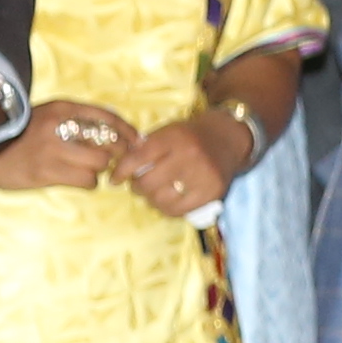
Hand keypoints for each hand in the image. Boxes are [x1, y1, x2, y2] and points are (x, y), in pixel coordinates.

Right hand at [0, 97, 136, 194]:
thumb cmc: (19, 134)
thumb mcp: (46, 116)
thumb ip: (75, 120)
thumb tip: (116, 132)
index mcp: (60, 108)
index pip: (106, 116)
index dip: (127, 130)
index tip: (138, 141)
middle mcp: (58, 126)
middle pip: (108, 142)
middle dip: (114, 154)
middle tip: (108, 161)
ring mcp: (52, 150)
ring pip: (99, 164)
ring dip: (97, 171)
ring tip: (84, 170)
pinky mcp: (46, 172)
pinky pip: (85, 181)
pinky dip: (86, 182)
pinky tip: (74, 179)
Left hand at [113, 106, 262, 222]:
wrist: (228, 139)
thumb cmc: (190, 136)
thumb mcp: (167, 132)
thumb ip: (145, 148)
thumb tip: (120, 171)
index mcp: (174, 137)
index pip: (138, 158)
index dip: (121, 171)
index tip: (114, 179)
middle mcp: (189, 156)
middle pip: (148, 182)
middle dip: (137, 187)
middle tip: (138, 185)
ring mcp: (203, 176)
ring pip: (161, 199)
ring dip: (151, 199)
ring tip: (153, 193)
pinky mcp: (212, 192)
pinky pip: (179, 210)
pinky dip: (166, 208)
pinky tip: (165, 201)